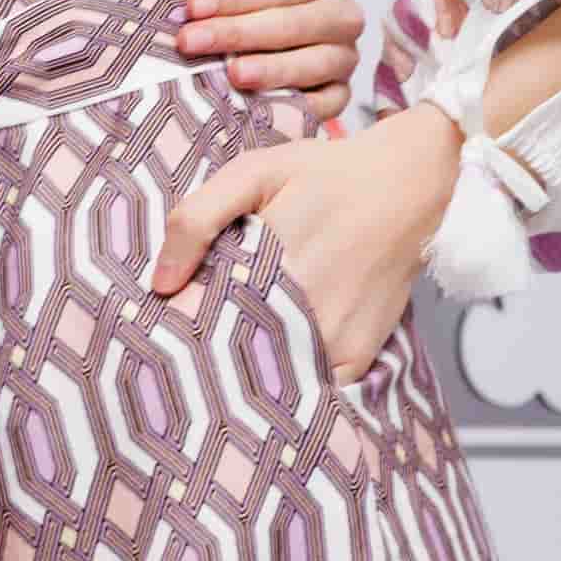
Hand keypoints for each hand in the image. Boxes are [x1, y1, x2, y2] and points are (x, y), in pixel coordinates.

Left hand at [150, 102, 463, 379]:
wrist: (409, 186)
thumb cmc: (324, 174)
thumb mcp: (252, 173)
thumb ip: (197, 219)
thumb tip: (161, 284)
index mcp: (263, 266)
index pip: (196, 319)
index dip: (170, 327)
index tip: (151, 329)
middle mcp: (299, 311)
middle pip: (228, 355)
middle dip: (200, 352)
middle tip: (179, 345)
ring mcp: (331, 339)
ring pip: (268, 377)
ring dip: (242, 370)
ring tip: (222, 353)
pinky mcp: (357, 356)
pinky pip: (310, 387)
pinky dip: (287, 382)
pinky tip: (268, 364)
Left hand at [171, 0, 362, 120]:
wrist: (280, 30)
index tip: (193, 6)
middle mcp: (344, 13)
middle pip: (294, 25)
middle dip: (237, 34)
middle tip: (190, 42)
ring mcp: (347, 56)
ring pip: (314, 64)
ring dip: (270, 71)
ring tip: (231, 74)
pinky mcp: (342, 93)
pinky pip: (328, 104)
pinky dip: (299, 108)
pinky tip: (264, 108)